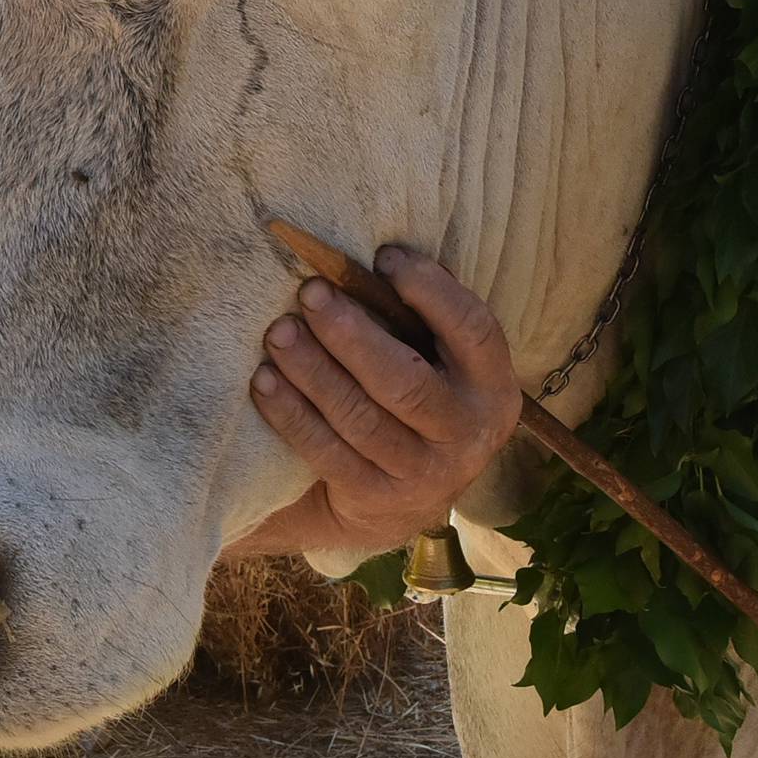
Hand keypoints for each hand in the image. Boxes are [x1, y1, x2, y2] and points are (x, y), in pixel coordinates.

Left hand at [238, 247, 521, 560]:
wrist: (407, 500)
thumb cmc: (418, 394)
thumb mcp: (439, 359)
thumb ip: (423, 314)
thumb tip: (378, 255)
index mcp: (492, 386)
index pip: (473, 330)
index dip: (431, 291)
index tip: (383, 257)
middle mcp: (466, 435)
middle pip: (405, 382)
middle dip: (351, 334)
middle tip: (310, 293)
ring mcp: (424, 476)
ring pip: (361, 419)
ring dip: (313, 371)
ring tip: (278, 332)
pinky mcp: (377, 501)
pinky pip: (328, 454)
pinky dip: (293, 415)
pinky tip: (266, 381)